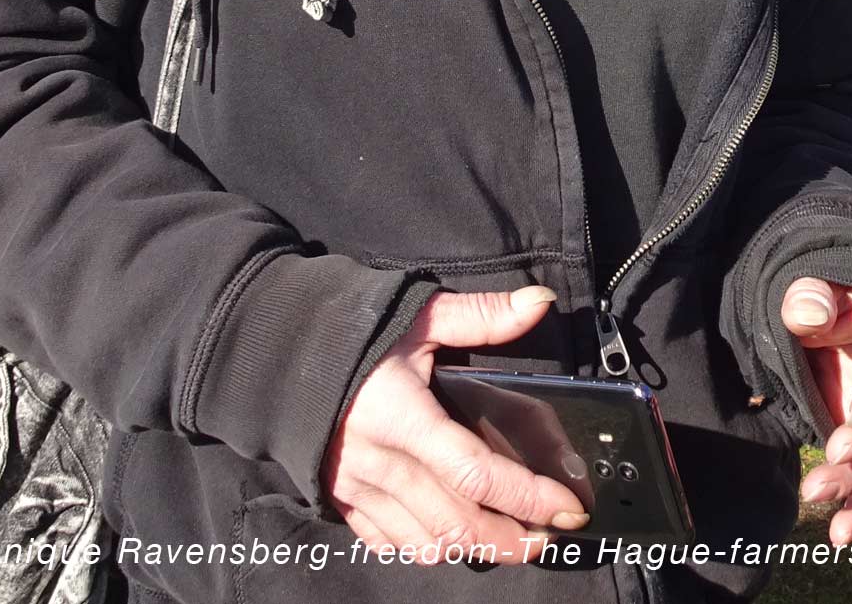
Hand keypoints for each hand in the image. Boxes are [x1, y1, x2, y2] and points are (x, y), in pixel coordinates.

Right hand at [322, 288, 587, 563]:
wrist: (283, 350)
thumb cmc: (356, 332)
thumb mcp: (421, 315)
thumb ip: (481, 316)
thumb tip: (539, 303)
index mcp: (402, 415)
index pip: (475, 472)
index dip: (528, 496)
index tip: (568, 506)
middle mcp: (380, 462)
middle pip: (458, 523)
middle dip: (514, 538)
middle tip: (552, 533)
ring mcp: (359, 489)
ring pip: (430, 543)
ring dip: (479, 548)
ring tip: (517, 538)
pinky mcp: (345, 502)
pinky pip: (395, 544)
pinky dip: (433, 547)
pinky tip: (458, 533)